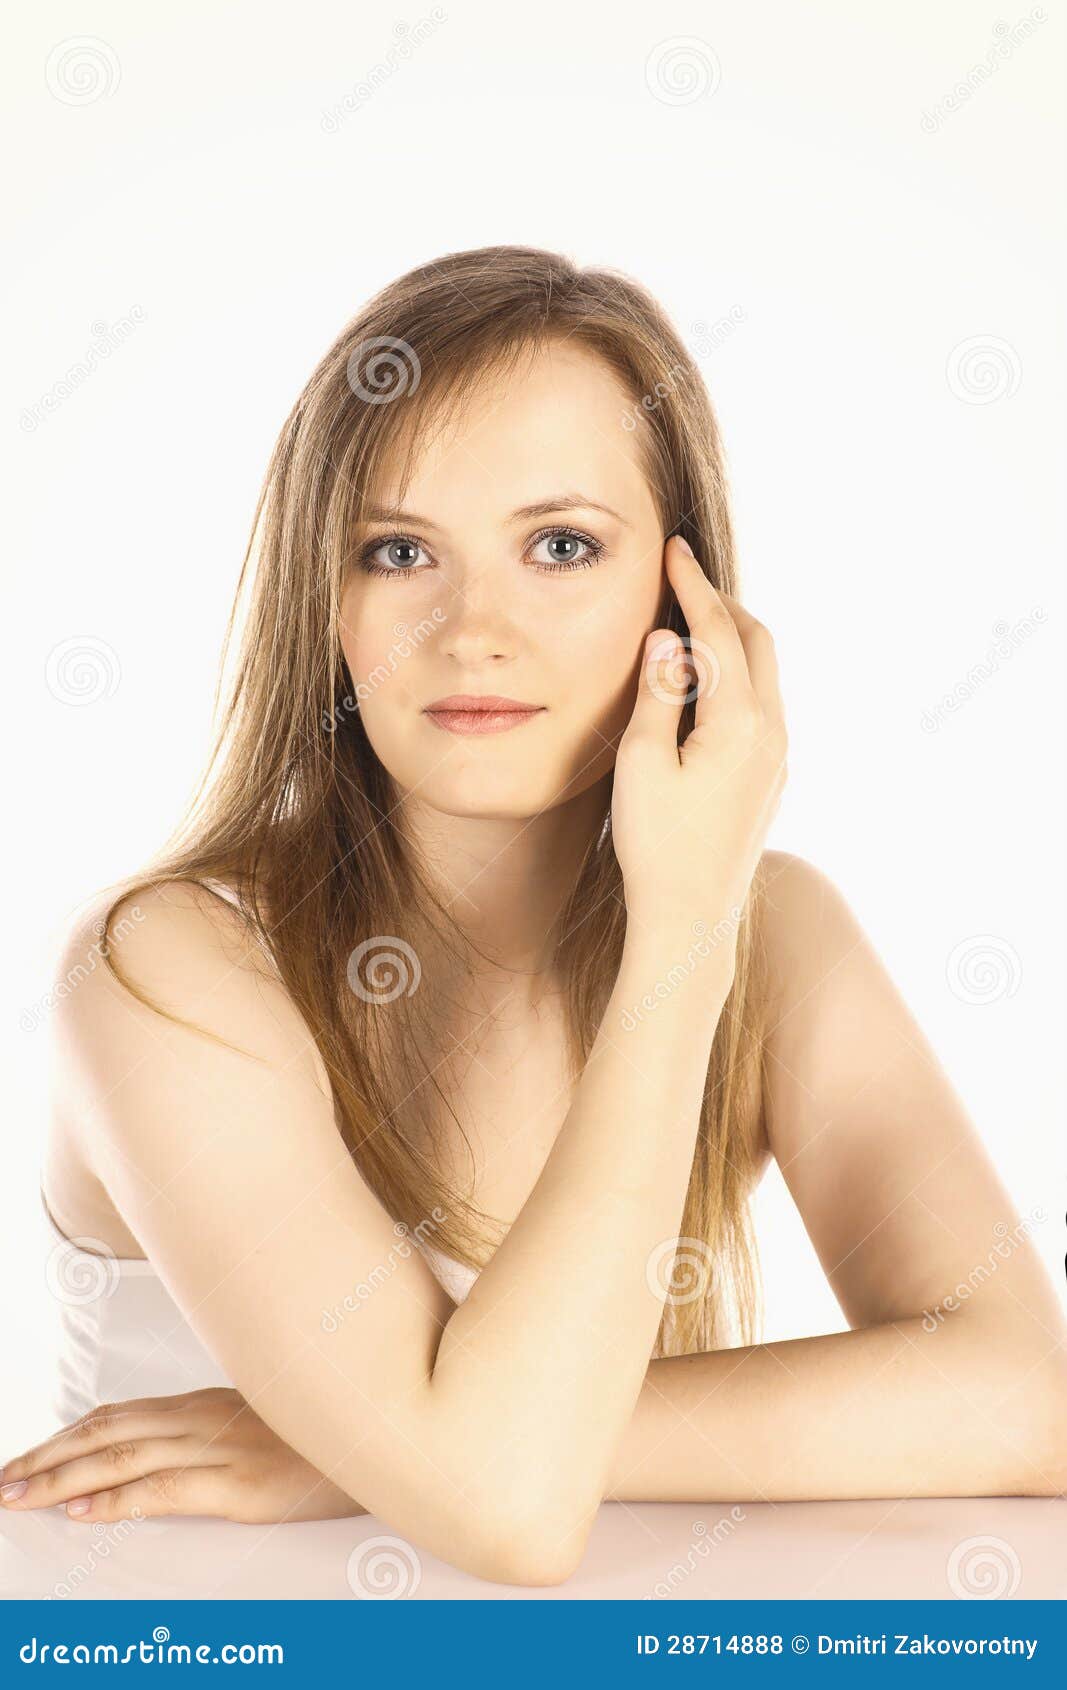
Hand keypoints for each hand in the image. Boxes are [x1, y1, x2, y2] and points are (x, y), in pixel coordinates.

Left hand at [0, 1387, 365, 1524]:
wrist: (391, 1434)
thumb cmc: (333, 1436)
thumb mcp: (270, 1422)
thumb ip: (223, 1428)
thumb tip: (177, 1443)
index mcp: (210, 1403)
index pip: (119, 1414)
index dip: (67, 1435)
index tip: (28, 1454)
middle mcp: (207, 1418)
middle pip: (107, 1432)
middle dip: (47, 1456)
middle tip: (3, 1480)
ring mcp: (222, 1448)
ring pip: (122, 1457)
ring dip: (61, 1478)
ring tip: (18, 1495)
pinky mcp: (240, 1484)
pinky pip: (163, 1489)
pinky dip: (116, 1500)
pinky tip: (82, 1510)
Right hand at [611, 534, 787, 939]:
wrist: (691, 920)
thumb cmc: (658, 845)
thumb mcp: (641, 763)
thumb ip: (657, 694)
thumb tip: (666, 639)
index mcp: (741, 722)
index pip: (718, 632)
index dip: (693, 587)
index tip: (674, 552)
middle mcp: (772, 733)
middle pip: (757, 642)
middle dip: (721, 605)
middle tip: (681, 583)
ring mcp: (777, 758)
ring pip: (764, 675)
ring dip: (731, 643)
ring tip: (686, 631)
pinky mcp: (770, 780)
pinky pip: (761, 707)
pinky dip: (735, 679)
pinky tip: (701, 690)